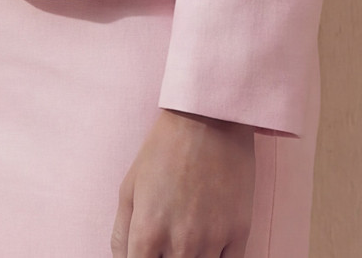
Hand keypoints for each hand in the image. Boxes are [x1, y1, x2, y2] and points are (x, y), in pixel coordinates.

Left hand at [111, 108, 255, 256]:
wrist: (207, 118)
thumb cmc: (164, 149)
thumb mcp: (129, 188)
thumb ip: (122, 236)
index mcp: (147, 234)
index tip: (151, 252)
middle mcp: (180, 244)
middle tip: (170, 239)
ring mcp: (212, 240)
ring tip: (189, 233)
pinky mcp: (239, 232)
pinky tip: (210, 243)